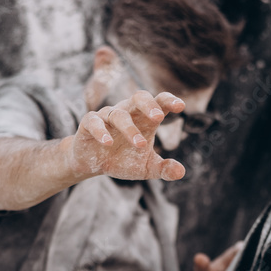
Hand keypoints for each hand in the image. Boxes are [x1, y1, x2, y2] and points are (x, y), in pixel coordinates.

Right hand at [69, 91, 186, 181]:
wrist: (92, 164)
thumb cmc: (122, 160)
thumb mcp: (146, 168)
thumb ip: (163, 168)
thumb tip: (181, 172)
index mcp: (144, 118)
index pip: (159, 102)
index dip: (169, 101)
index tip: (180, 106)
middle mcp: (127, 112)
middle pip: (139, 97)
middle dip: (149, 105)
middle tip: (159, 117)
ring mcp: (107, 116)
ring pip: (119, 114)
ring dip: (130, 129)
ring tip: (140, 145)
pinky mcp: (89, 123)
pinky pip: (94, 122)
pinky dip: (101, 131)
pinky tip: (108, 143)